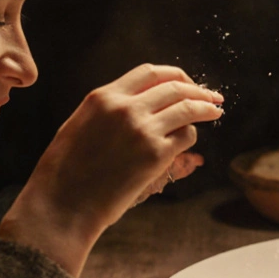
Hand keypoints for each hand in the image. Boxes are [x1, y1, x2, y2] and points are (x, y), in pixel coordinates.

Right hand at [0, 64, 222, 275]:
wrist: (63, 205)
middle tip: (212, 96)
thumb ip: (108, 110)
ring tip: (215, 111)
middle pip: (175, 86)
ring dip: (206, 108)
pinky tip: (190, 141)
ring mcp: (142, 129)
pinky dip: (192, 135)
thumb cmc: (65, 172)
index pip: (149, 72)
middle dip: (198, 89)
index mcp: (103, 97)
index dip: (175, 75)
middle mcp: (125, 107)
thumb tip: (137, 105)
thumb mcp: (79, 125)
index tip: (186, 82)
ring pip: (187, 108)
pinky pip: (186, 136)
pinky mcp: (156, 154)